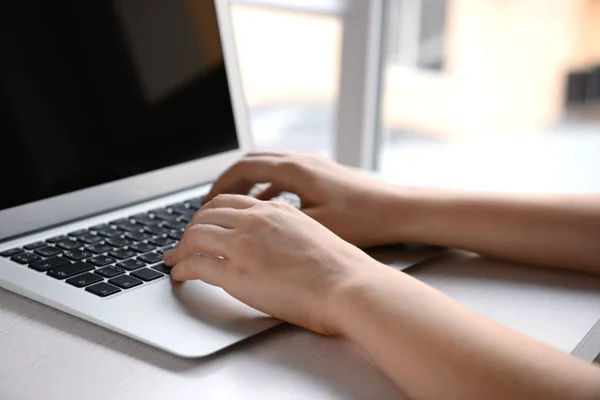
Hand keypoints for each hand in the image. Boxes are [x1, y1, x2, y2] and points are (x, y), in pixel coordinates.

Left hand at [163, 194, 382, 334]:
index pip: (230, 202)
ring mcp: (244, 244)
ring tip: (176, 258)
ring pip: (195, 235)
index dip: (210, 212)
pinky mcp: (236, 272)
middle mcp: (256, 220)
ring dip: (181, 247)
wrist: (349, 285)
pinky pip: (196, 264)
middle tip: (185, 241)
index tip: (205, 223)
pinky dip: (181, 267)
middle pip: (206, 214)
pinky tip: (179, 274)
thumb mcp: (313, 235)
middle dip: (191, 227)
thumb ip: (287, 233)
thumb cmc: (342, 268)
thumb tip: (274, 246)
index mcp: (276, 210)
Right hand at [204, 151, 407, 247]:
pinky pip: (285, 174)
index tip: (206, 202)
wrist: (400, 209)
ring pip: (269, 166)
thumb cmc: (363, 220)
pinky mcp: (322, 174)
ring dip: (249, 183)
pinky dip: (269, 186)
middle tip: (212, 202)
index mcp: (295, 171)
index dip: (221, 185)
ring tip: (234, 204)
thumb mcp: (317, 226)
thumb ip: (280, 226)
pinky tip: (268, 206)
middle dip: (229, 181)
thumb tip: (247, 236)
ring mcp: (313, 165)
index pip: (245, 168)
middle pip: (252, 162)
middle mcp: (302, 161)